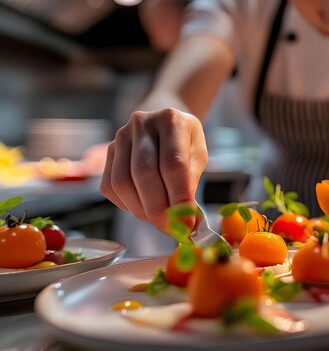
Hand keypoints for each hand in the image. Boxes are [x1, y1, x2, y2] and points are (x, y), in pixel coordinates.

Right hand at [100, 108, 207, 232]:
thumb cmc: (185, 143)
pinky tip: (143, 207)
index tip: (186, 222)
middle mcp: (142, 124)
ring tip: (159, 219)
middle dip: (158, 209)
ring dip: (141, 210)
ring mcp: (120, 137)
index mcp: (171, 121)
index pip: (173, 164)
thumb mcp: (198, 157)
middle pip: (144, 174)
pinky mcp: (107, 152)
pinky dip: (126, 205)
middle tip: (171, 229)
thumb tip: (186, 221)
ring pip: (123, 182)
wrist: (165, 125)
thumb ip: (191, 185)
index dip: (179, 197)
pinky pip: (110, 187)